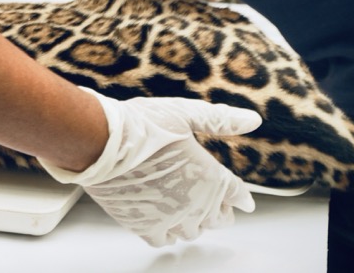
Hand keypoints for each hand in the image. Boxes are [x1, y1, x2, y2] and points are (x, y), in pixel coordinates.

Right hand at [40, 89, 260, 246]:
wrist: (101, 143)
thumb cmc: (139, 126)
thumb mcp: (185, 113)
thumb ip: (220, 120)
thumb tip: (252, 120)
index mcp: (209, 177)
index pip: (236, 194)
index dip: (241, 197)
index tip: (245, 201)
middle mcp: (194, 203)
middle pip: (218, 219)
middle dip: (221, 212)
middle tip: (220, 209)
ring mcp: (169, 218)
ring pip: (193, 232)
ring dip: (196, 224)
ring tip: (193, 216)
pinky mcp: (143, 226)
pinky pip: (164, 240)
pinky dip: (168, 235)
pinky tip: (166, 225)